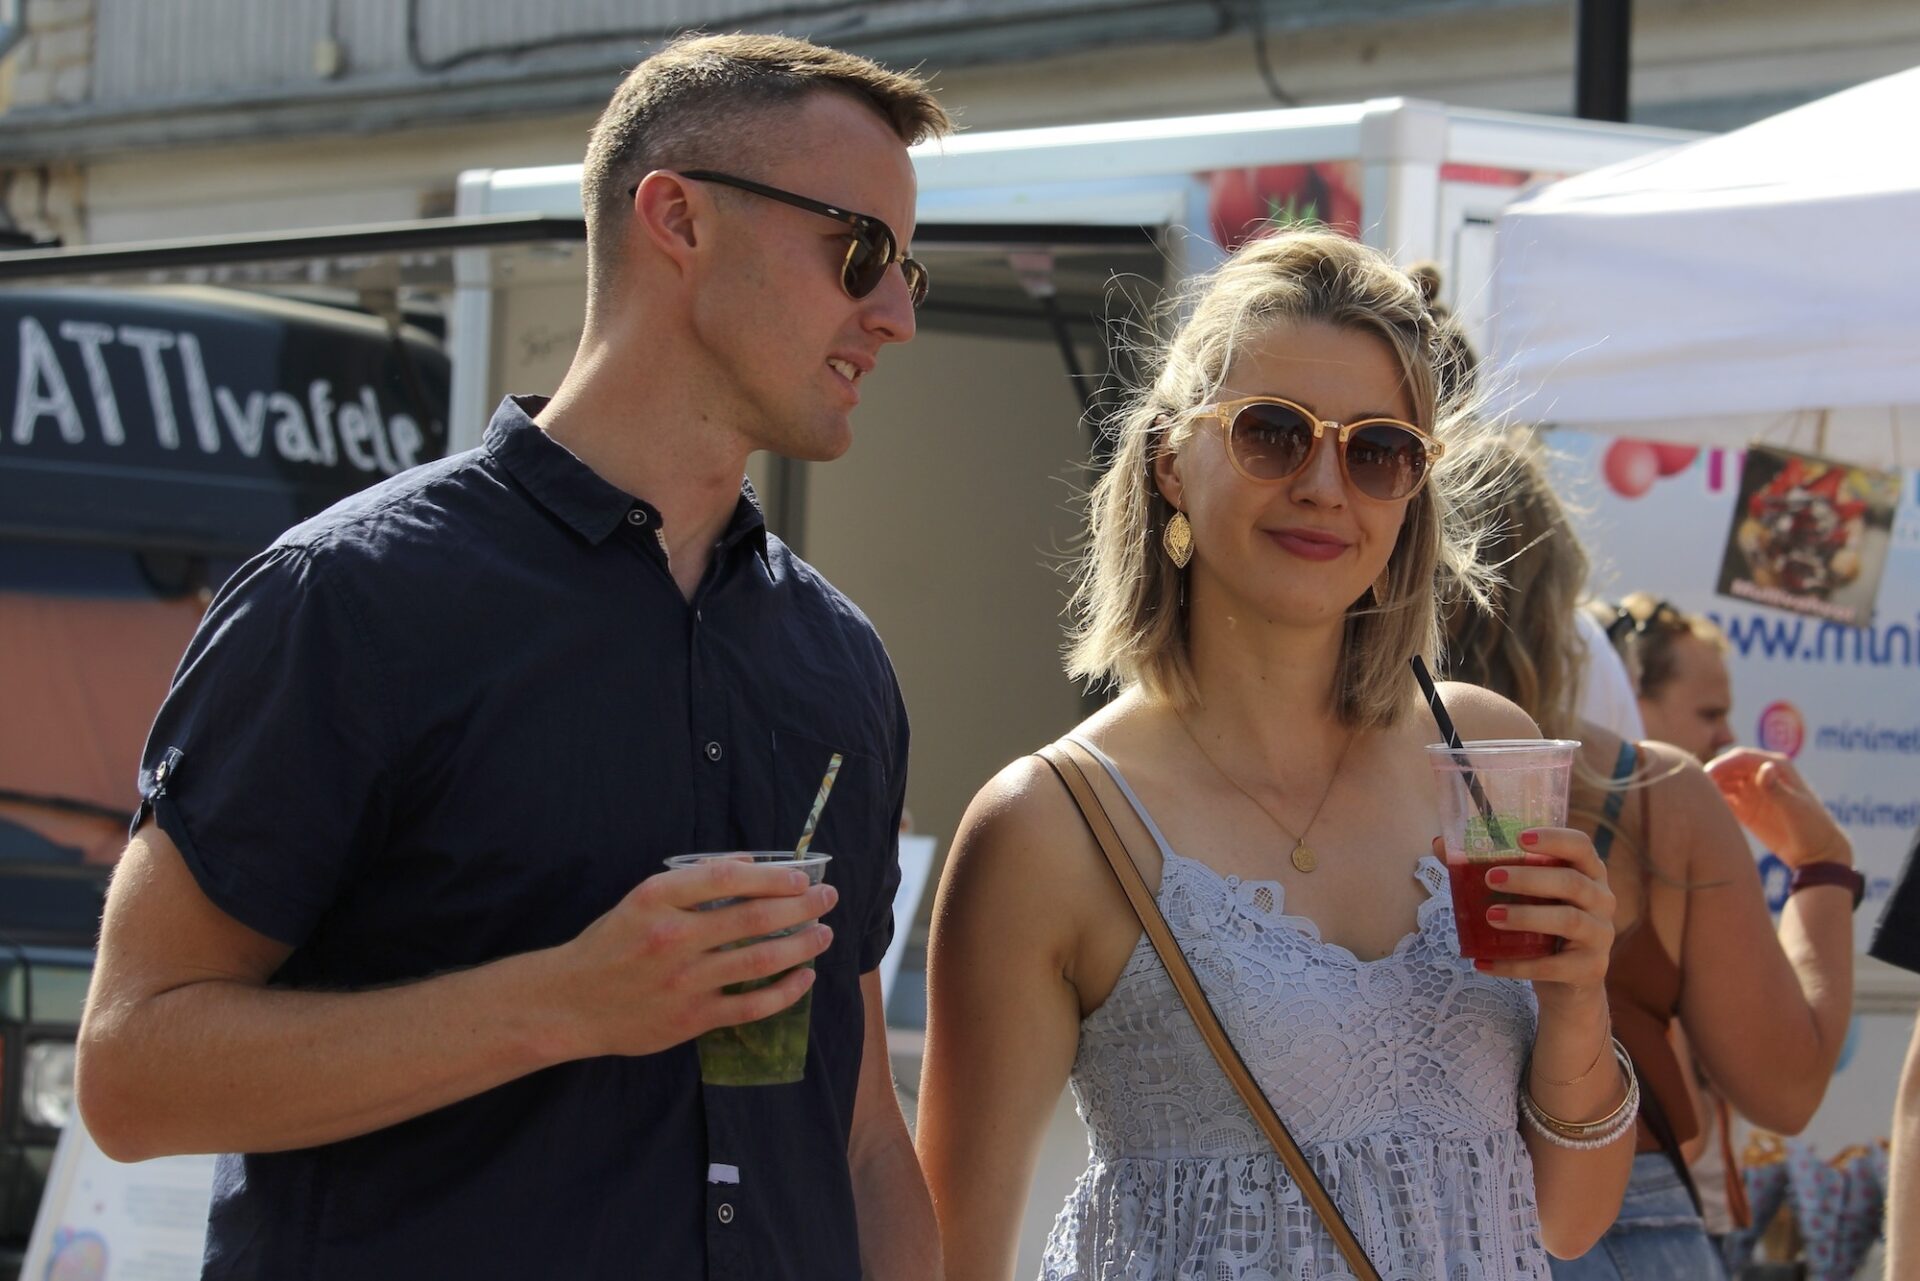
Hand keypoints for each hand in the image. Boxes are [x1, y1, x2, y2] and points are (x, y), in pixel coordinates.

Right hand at [554, 859, 837, 1059]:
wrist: (571, 1003)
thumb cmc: (611, 945)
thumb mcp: (641, 900)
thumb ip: (692, 882)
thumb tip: (750, 865)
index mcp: (657, 899)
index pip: (726, 878)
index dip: (771, 875)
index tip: (800, 876)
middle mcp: (673, 937)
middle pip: (754, 918)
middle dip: (802, 906)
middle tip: (827, 899)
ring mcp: (684, 981)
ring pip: (760, 961)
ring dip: (802, 945)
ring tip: (824, 934)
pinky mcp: (691, 1018)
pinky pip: (751, 1006)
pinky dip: (785, 992)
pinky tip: (804, 977)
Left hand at [1454, 828, 1615, 1010]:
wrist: (1569, 983)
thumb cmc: (1542, 926)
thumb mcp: (1524, 896)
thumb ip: (1487, 869)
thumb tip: (1440, 844)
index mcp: (1588, 873)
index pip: (1581, 846)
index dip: (1554, 839)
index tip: (1519, 837)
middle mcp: (1602, 900)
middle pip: (1571, 883)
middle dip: (1529, 878)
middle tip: (1490, 878)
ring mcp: (1600, 936)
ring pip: (1568, 920)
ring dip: (1525, 916)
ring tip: (1490, 916)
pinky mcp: (1589, 969)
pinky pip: (1551, 966)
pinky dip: (1514, 966)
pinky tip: (1483, 963)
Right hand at [1705, 747, 1850, 868]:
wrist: (1816, 852)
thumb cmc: (1812, 827)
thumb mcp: (1795, 807)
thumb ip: (1776, 788)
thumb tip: (1763, 768)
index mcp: (1776, 766)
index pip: (1742, 758)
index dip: (1723, 763)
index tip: (1707, 774)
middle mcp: (1761, 774)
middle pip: (1729, 768)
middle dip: (1712, 775)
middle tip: (1695, 787)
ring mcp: (1752, 791)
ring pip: (1724, 782)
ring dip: (1710, 787)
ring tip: (1696, 798)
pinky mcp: (1745, 808)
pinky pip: (1725, 799)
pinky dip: (1714, 801)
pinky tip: (1704, 807)